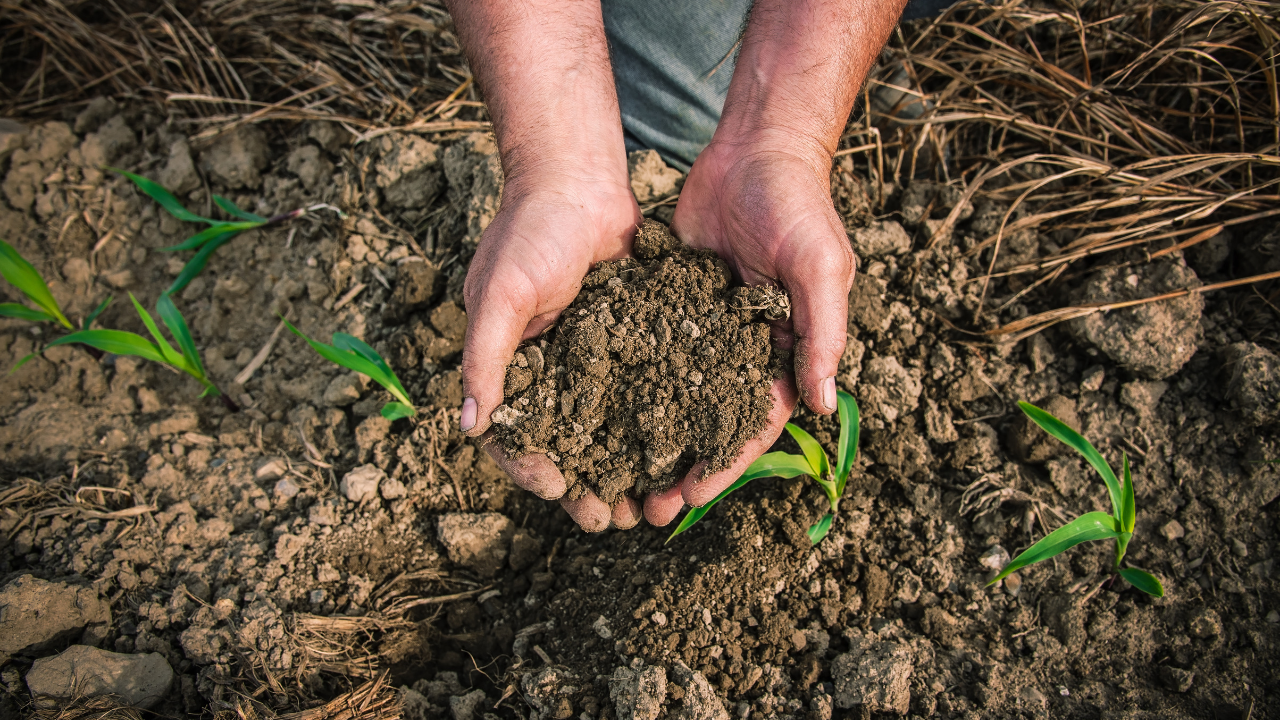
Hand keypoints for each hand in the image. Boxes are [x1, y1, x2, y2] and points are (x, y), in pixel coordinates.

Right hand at [461, 174, 644, 530]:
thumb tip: (468, 426)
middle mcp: (546, 367)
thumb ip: (485, 358)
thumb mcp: (503, 296)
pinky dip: (652, 424)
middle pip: (563, 443)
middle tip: (610, 520)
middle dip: (585, 484)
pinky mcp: (626, 339)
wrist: (579, 178)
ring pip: (605, 428)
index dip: (532, 468)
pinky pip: (637, 392)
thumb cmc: (530, 232)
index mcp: (507, 363)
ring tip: (644, 505)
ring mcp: (587, 356)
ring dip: (621, 467)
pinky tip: (676, 452)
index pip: (512, 434)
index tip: (561, 492)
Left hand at [643, 134, 854, 524]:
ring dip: (649, 439)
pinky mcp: (671, 303)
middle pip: (709, 424)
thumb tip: (821, 406)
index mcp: (786, 352)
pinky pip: (648, 352)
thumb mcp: (819, 267)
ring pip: (674, 398)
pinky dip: (627, 384)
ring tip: (614, 477)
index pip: (754, 425)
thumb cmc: (798, 207)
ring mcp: (705, 329)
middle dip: (680, 468)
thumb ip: (819, 333)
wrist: (755, 149)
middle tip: (644, 509)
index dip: (724, 465)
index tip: (690, 498)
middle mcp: (744, 350)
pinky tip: (594, 413)